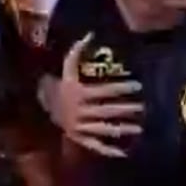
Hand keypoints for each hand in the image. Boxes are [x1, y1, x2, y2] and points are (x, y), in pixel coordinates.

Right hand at [52, 34, 141, 157]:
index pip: (104, 91)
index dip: (121, 88)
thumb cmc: (59, 85)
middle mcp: (79, 111)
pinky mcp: (79, 138)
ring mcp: (79, 127)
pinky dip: (108, 150)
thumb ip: (77, 51)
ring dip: (122, 129)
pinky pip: (94, 146)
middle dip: (126, 109)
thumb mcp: (66, 68)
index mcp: (78, 93)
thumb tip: (89, 33)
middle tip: (145, 107)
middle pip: (106, 110)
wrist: (41, 106)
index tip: (139, 86)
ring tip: (139, 128)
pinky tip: (124, 152)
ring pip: (103, 128)